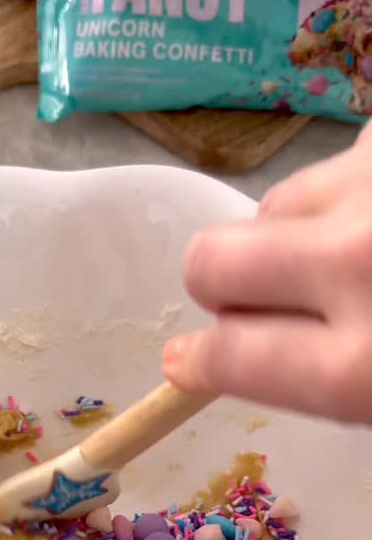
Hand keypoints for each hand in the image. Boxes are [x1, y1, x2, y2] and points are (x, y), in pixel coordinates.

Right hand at [162, 122, 371, 423]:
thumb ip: (330, 377)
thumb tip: (245, 353)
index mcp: (363, 366)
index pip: (228, 357)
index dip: (200, 363)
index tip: (185, 362)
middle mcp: (354, 261)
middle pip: (211, 261)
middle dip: (224, 285)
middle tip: (267, 301)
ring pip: (274, 203)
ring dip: (296, 232)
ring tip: (358, 249)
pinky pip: (336, 162)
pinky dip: (353, 190)